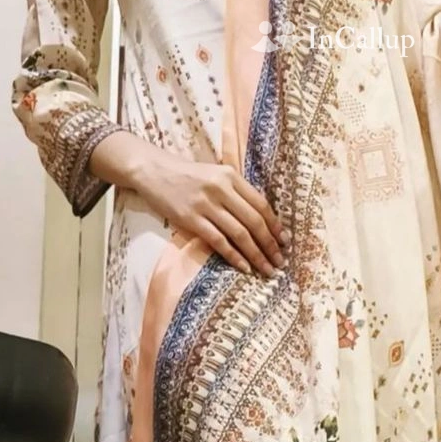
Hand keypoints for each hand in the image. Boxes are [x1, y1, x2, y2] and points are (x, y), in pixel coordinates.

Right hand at [132, 153, 289, 277]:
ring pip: (239, 233)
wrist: (155, 171)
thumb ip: (236, 191)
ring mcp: (206, 204)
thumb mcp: (216, 174)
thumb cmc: (188, 175)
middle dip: (270, 244)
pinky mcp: (190, 219)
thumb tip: (261, 218)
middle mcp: (221, 189)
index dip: (275, 225)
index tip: (285, 241)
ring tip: (266, 269)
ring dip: (256, 254)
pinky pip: (218, 241)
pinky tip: (244, 267)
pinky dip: (234, 256)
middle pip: (254, 221)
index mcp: (231, 176)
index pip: (261, 204)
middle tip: (280, 262)